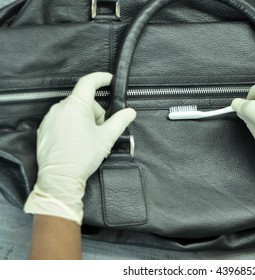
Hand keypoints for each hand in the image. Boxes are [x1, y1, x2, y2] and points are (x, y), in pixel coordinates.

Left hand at [24, 72, 135, 223]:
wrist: (60, 178)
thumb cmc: (82, 157)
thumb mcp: (107, 137)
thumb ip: (120, 120)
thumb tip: (130, 112)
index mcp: (76, 106)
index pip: (89, 82)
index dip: (101, 78)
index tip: (109, 80)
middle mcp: (60, 108)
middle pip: (83, 101)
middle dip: (96, 111)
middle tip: (102, 129)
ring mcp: (50, 118)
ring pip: (72, 110)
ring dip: (84, 119)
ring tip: (89, 138)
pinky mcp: (44, 129)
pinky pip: (62, 119)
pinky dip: (72, 125)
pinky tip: (77, 141)